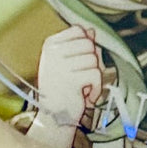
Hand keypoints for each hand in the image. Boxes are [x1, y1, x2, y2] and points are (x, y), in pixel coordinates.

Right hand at [30, 26, 102, 147]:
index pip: (78, 29)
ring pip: (94, 60)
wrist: (54, 118)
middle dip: (92, 62)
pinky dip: (96, 88)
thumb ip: (81, 45)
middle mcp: (52, 52)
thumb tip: (92, 31)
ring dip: (94, 77)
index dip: (86, 45)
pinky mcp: (70, 79)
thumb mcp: (69, 62)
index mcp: (50, 45)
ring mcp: (59, 65)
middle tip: (80, 77)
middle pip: (89, 44)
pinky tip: (84, 94)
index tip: (77, 61)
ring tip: (81, 87)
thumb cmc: (63, 89)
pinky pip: (96, 75)